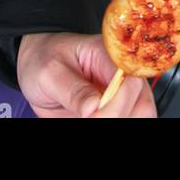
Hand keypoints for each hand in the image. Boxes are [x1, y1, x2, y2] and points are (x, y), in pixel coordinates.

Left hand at [17, 32, 157, 118]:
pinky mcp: (117, 110)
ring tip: (85, 118)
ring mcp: (122, 95)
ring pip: (140, 117)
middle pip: (142, 105)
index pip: (129, 82)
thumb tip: (94, 107)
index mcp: (108, 55)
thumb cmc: (45, 59)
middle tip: (87, 119)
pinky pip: (127, 121)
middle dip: (117, 118)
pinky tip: (88, 119)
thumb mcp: (50, 71)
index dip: (115, 105)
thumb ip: (72, 89)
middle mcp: (121, 75)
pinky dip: (110, 124)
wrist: (37, 66)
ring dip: (118, 121)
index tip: (91, 113)